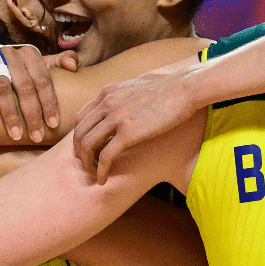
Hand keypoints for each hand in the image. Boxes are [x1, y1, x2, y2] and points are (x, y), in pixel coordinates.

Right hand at [0, 45, 60, 142]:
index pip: (43, 80)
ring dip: (10, 113)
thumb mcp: (42, 64)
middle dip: (32, 114)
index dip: (49, 103)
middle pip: (24, 86)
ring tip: (16, 134)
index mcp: (31, 54)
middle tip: (36, 136)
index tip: (53, 124)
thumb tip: (73, 66)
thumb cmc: (24, 69)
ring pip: (2, 87)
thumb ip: (61, 62)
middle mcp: (11, 55)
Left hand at [73, 65, 199, 182]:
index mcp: (108, 92)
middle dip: (79, 153)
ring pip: (87, 146)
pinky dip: (100, 171)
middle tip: (87, 164)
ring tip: (94, 174)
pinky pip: (105, 157)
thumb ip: (127, 95)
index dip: (80, 137)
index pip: (82, 118)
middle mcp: (107, 103)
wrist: (185, 87)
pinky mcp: (128, 132)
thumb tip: (128, 102)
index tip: (87, 150)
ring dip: (87, 164)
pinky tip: (102, 180)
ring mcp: (116, 117)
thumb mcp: (139, 86)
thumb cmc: (171, 86)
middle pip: (79, 133)